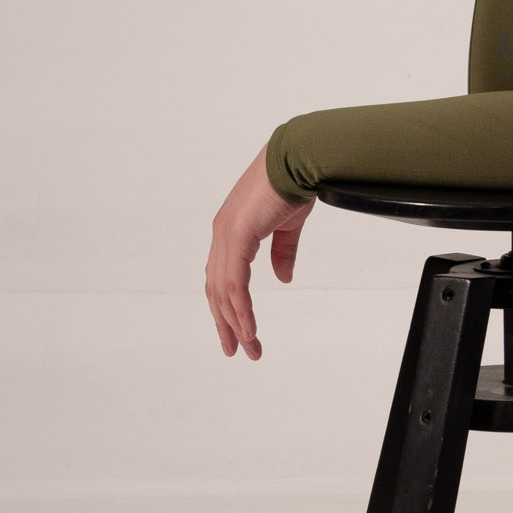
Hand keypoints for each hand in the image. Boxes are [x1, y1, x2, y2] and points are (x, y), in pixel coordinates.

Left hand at [206, 146, 311, 359]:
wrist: (297, 160)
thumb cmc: (293, 186)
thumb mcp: (288, 227)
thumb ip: (282, 253)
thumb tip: (282, 278)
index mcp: (231, 232)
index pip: (222, 277)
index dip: (228, 307)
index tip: (239, 332)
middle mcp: (221, 236)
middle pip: (216, 290)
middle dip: (225, 323)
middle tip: (236, 351)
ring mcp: (225, 236)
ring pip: (223, 291)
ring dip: (235, 323)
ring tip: (248, 347)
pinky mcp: (236, 237)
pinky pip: (234, 282)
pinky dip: (240, 308)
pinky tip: (248, 328)